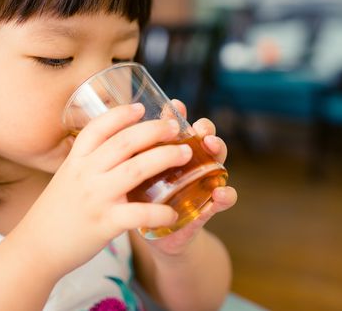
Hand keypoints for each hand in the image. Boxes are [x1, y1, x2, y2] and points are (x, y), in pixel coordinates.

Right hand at [14, 103, 191, 277]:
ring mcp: (95, 197)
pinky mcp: (104, 223)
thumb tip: (120, 142)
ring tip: (186, 153)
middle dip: (154, 130)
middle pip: (125, 142)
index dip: (121, 114)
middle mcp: (85, 174)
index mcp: (76, 160)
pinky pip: (138, 213)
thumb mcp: (68, 176)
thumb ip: (90, 161)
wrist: (36, 248)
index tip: (141, 107)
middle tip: (176, 126)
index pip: (98, 127)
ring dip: (165, 157)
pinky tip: (173, 212)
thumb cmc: (57, 211)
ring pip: (136, 169)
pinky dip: (159, 212)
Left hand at [141, 99, 237, 255]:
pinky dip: (225, 195)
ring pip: (218, 163)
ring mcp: (203, 185)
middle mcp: (194, 164)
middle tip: (200, 128)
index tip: (175, 106)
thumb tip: (116, 123)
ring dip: (218, 153)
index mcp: (176, 152)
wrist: (153, 235)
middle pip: (206, 140)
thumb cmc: (143, 198)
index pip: (183, 127)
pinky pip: (221, 201)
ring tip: (212, 147)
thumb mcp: (137, 174)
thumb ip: (134, 152)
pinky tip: (220, 193)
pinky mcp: (206, 209)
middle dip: (206, 130)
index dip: (180, 115)